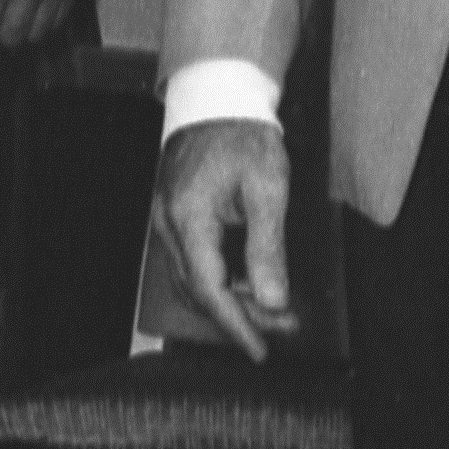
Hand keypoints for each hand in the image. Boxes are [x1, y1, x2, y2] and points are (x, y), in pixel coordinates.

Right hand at [152, 118, 295, 356]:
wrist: (218, 98)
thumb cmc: (242, 137)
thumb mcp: (267, 191)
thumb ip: (267, 249)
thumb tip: (271, 300)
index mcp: (189, 219)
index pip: (209, 289)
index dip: (235, 325)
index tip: (259, 350)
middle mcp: (169, 224)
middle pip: (198, 290)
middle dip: (239, 315)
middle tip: (282, 326)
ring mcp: (166, 219)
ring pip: (192, 278)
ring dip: (230, 298)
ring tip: (270, 304)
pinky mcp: (173, 214)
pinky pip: (191, 260)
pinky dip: (219, 278)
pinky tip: (247, 278)